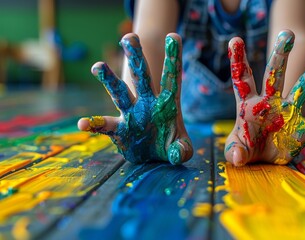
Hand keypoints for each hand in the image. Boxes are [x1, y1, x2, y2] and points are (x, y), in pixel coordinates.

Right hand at [77, 33, 192, 164]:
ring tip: (98, 66)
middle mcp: (147, 103)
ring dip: (109, 80)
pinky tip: (83, 124)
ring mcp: (131, 114)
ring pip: (119, 93)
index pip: (171, 78)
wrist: (154, 156)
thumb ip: (182, 151)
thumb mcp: (182, 149)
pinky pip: (104, 125)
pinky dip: (94, 124)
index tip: (173, 36)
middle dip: (136, 57)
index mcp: (167, 103)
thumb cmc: (171, 145)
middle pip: (142, 77)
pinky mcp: (119, 129)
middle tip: (130, 36)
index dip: (173, 58)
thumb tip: (176, 154)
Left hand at [224, 30, 304, 165]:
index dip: (238, 60)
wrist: (264, 160)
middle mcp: (271, 102)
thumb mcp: (235, 151)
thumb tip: (240, 157)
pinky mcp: (302, 128)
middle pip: (275, 75)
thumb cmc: (246, 148)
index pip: (242, 79)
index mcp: (249, 104)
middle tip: (287, 34)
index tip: (234, 39)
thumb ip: (234, 152)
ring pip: (303, 87)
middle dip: (280, 55)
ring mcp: (289, 112)